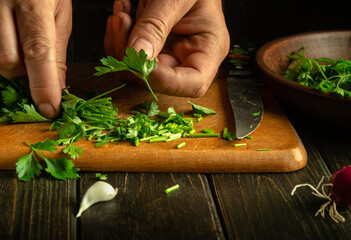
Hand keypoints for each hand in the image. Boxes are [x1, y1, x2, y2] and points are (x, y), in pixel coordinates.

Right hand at [0, 0, 71, 117]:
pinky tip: (10, 45)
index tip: (49, 108)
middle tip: (36, 68)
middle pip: (7, 60)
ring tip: (22, 50)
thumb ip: (57, 51)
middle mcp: (1, 4)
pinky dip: (1, 55)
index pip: (38, 51)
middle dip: (24, 76)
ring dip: (11, 67)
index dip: (43, 84)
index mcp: (33, 2)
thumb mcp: (61, 13)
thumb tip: (58, 88)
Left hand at [104, 0, 229, 96]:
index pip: (193, 82)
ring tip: (121, 14)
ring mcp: (168, 55)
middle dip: (132, 56)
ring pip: (137, 72)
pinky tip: (122, 13)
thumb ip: (155, 25)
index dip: (164, 79)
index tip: (139, 60)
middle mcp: (189, 58)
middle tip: (121, 22)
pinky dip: (119, 38)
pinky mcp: (151, 49)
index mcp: (209, 49)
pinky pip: (130, 57)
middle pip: (159, 80)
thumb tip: (137, 53)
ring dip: (120, 46)